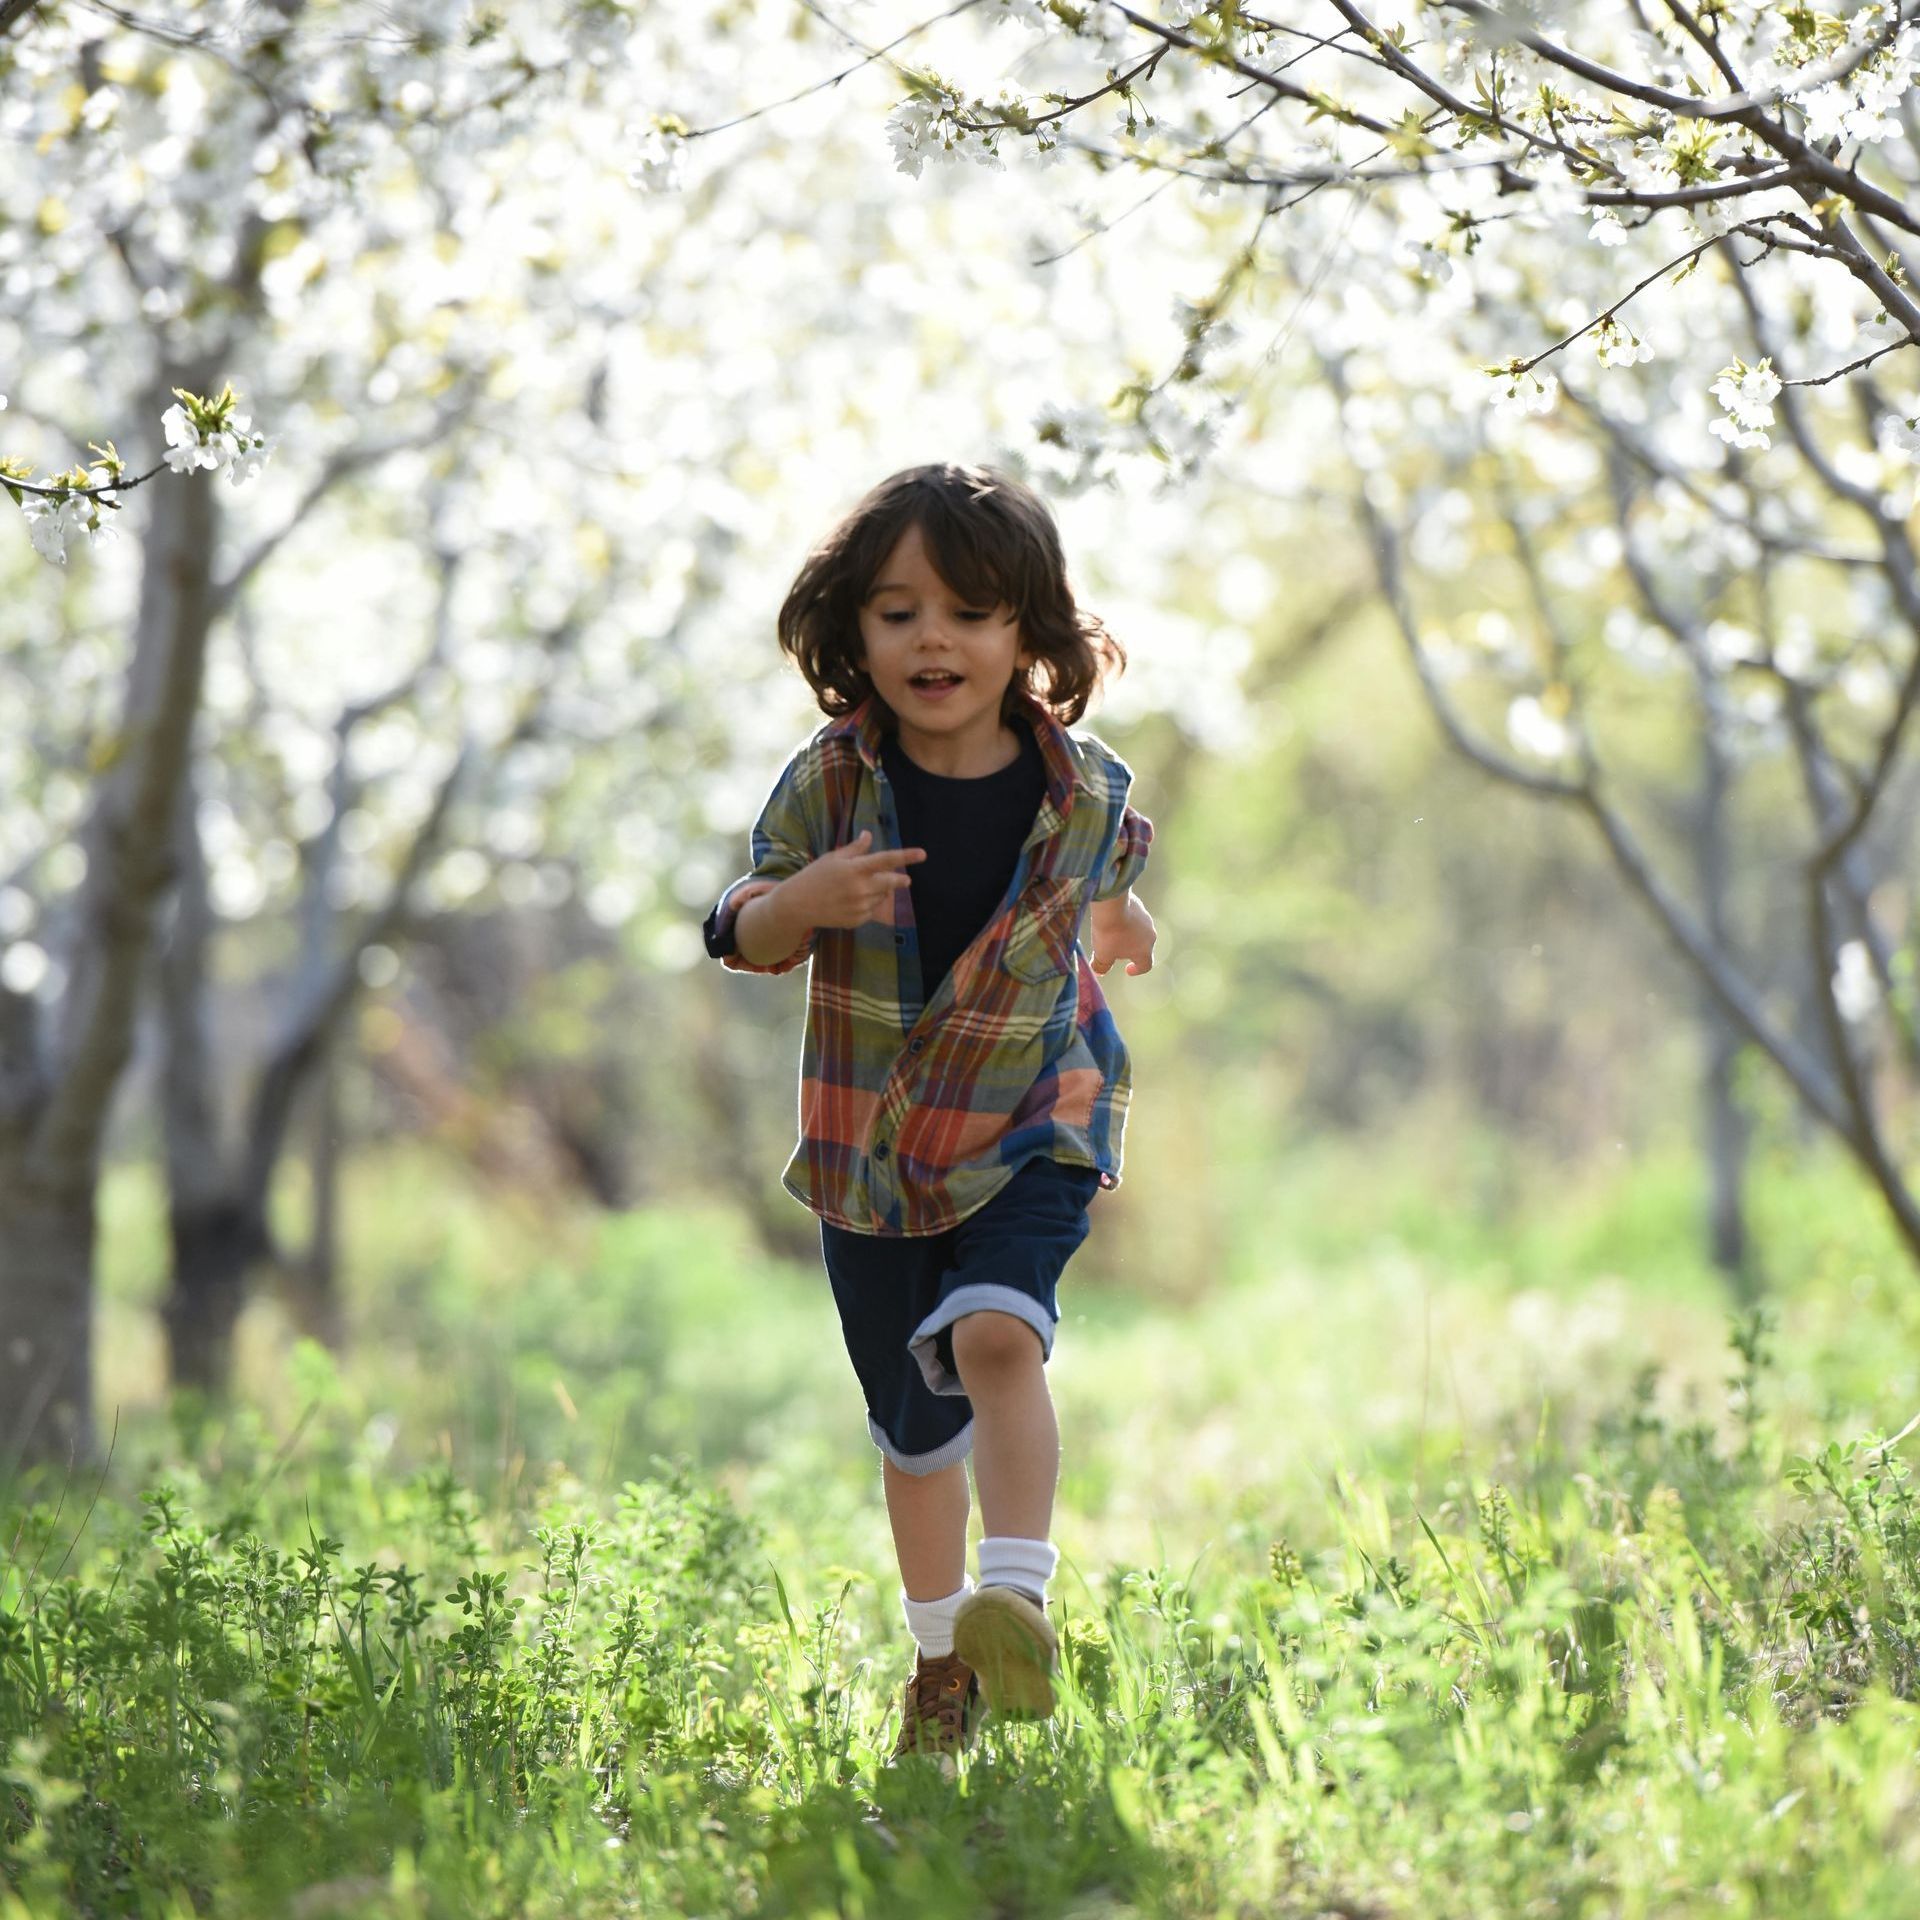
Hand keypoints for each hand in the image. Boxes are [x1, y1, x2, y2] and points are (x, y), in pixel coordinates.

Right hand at [781, 828, 926, 929]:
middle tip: (906, 880)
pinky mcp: (857, 920)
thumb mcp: (833, 858)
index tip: (923, 854)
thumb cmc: (814, 876)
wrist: (797, 905)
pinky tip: (852, 901)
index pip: (886, 860)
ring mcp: (860, 906)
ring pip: (882, 897)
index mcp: (855, 869)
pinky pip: (872, 910)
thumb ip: (854, 848)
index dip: (906, 856)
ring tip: (860, 888)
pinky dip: (869, 904)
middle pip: (891, 882)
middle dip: (901, 881)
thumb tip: (869, 835)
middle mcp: (861, 889)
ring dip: (880, 891)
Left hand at [1089, 892, 1154, 976]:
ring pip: (1139, 931)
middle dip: (1130, 950)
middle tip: (1115, 949)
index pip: (1146, 965)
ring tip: (1112, 931)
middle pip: (1142, 947)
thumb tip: (1099, 972)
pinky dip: (1126, 920)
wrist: (1111, 903)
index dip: (1137, 970)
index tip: (1127, 969)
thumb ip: (1102, 966)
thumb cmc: (1109, 933)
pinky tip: (1113, 917)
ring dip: (1128, 934)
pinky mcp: (1139, 906)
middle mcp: (1150, 936)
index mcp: (1145, 951)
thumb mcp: (1103, 954)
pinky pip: (1134, 917)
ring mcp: (1147, 919)